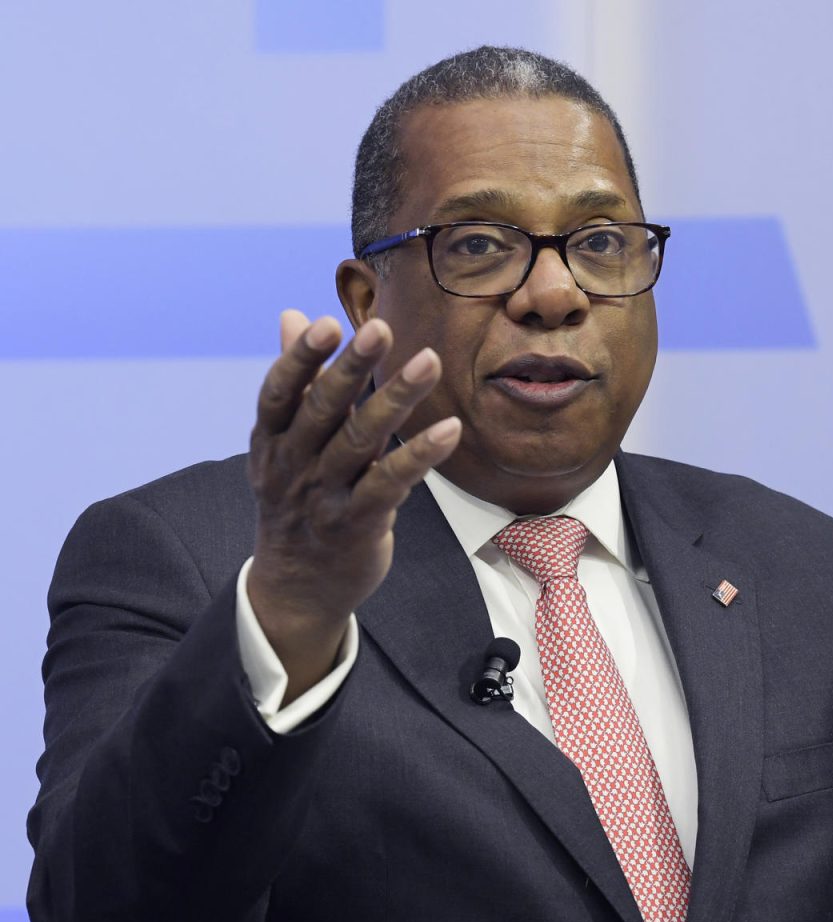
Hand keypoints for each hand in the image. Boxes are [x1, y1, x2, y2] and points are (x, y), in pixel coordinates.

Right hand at [246, 311, 460, 700]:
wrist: (298, 586)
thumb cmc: (300, 498)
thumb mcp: (287, 443)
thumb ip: (299, 379)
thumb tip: (293, 315)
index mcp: (272, 441)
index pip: (279, 393)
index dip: (299, 358)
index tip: (326, 323)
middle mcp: (293, 466)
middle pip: (322, 410)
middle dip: (351, 368)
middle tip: (380, 329)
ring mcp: (324, 496)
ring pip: (360, 441)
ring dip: (396, 399)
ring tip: (429, 362)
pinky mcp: (357, 523)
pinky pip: (391, 483)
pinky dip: (420, 455)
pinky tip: (451, 429)